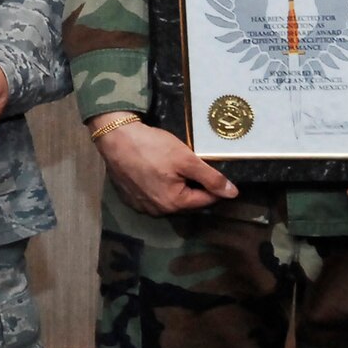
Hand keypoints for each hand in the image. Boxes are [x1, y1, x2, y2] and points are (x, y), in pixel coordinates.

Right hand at [90, 115, 237, 215]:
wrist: (114, 137)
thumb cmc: (152, 146)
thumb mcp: (186, 159)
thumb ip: (211, 178)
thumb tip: (233, 194)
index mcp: (174, 203)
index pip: (205, 200)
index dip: (214, 185)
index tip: (212, 170)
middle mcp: (157, 211)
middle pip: (186, 201)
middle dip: (192, 186)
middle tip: (189, 164)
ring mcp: (141, 206)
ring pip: (168, 199)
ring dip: (174, 187)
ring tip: (171, 167)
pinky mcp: (129, 198)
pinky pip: (150, 196)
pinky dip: (155, 187)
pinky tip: (152, 171)